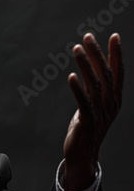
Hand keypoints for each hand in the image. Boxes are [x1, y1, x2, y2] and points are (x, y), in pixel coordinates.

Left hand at [62, 33, 123, 190]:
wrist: (83, 155)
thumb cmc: (87, 129)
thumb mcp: (93, 106)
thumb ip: (94, 91)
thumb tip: (88, 74)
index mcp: (115, 98)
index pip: (118, 72)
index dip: (116, 54)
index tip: (114, 36)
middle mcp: (111, 103)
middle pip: (106, 73)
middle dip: (97, 53)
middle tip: (87, 36)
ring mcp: (100, 112)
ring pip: (95, 84)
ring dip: (85, 65)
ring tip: (76, 49)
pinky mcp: (88, 121)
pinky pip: (84, 102)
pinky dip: (78, 88)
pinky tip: (71, 77)